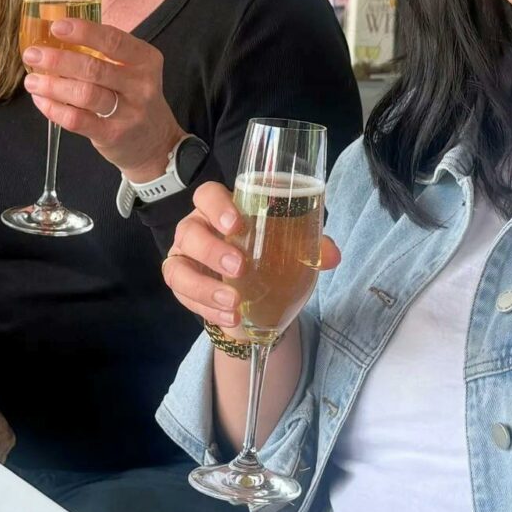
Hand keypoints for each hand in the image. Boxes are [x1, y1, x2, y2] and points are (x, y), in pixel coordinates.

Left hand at [22, 18, 184, 181]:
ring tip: (31, 80)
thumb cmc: (134, 98)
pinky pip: (78, 120)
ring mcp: (128, 112)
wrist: (156, 142)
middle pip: (95, 68)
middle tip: (32, 54)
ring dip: (53, 85)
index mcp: (145, 60)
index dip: (84, 32)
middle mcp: (141, 85)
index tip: (56, 27)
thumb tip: (56, 37)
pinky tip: (41, 100)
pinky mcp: (113, 135)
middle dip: (58, 60)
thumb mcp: (133, 71)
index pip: (114, 40)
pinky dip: (55, 109)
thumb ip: (105, 53)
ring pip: (85, 94)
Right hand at [162, 182, 340, 329]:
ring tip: (234, 302)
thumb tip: (333, 255)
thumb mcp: (290, 248)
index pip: (208, 195)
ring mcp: (185, 257)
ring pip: (179, 267)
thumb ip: (310, 247)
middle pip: (190, 231)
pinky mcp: (182, 284)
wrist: (257, 294)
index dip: (217, 205)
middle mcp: (197, 228)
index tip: (237, 223)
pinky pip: (183, 296)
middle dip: (212, 250)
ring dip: (205, 287)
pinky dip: (206, 308)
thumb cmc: (268, 256)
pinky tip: (229, 317)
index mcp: (221, 209)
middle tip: (239, 268)